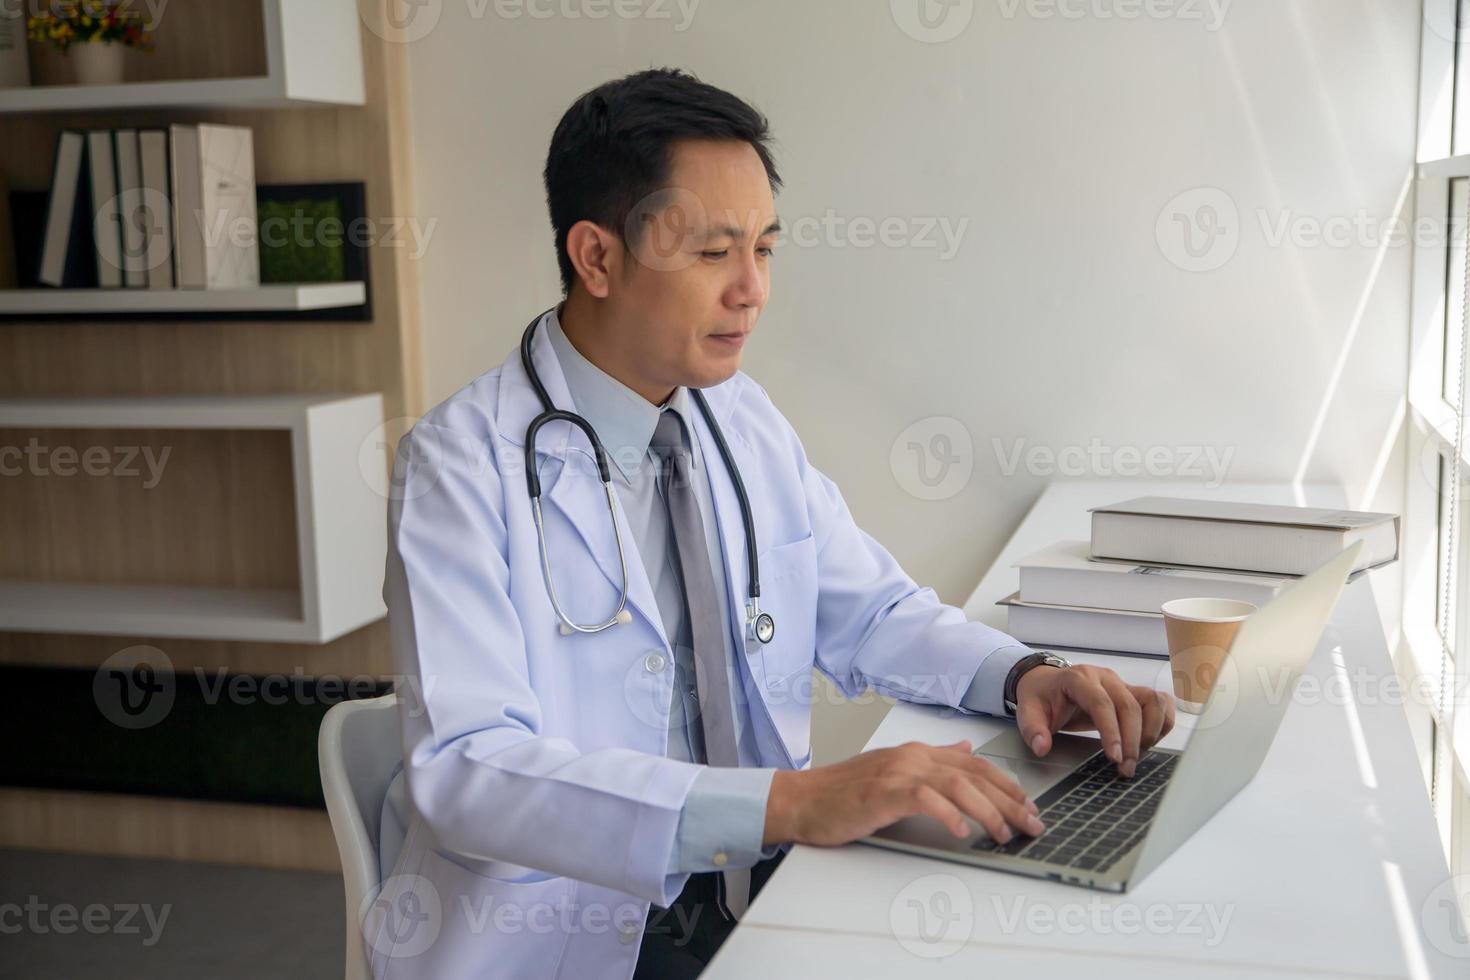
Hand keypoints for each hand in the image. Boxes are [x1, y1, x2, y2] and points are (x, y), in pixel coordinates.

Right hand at [762, 739, 1045, 847]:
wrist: (801, 800)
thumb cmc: (842, 793)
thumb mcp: (892, 770)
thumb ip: (931, 760)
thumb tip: (964, 747)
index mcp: (916, 752)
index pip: (973, 763)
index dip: (1006, 784)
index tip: (1029, 806)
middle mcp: (911, 757)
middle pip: (973, 774)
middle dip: (1009, 800)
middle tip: (1032, 824)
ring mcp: (897, 772)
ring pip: (957, 785)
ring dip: (988, 810)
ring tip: (1005, 833)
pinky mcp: (883, 792)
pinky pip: (926, 799)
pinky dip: (949, 815)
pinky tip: (964, 832)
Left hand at [1014, 663, 1174, 777]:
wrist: (1047, 683)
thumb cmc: (1041, 697)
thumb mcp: (1028, 711)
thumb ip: (1033, 730)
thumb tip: (1042, 747)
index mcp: (1078, 679)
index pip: (1101, 703)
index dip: (1111, 731)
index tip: (1114, 757)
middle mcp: (1104, 678)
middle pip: (1129, 705)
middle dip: (1132, 740)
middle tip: (1126, 768)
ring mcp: (1121, 683)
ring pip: (1151, 701)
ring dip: (1151, 731)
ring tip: (1138, 755)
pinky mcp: (1132, 691)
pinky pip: (1158, 701)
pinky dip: (1162, 721)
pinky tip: (1152, 741)